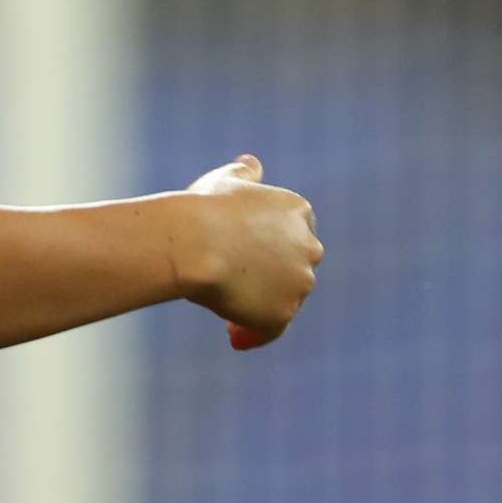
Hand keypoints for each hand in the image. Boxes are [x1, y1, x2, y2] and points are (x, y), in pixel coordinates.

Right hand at [184, 155, 323, 349]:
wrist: (192, 242)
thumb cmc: (201, 208)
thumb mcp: (223, 181)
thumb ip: (244, 175)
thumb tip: (251, 164)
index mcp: (297, 210)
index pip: (291, 233)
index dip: (266, 244)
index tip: (240, 250)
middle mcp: (309, 246)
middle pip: (292, 268)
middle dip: (268, 275)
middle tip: (231, 280)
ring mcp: (300, 282)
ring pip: (283, 299)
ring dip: (259, 303)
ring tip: (224, 305)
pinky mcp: (283, 313)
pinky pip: (269, 329)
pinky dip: (253, 333)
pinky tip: (233, 338)